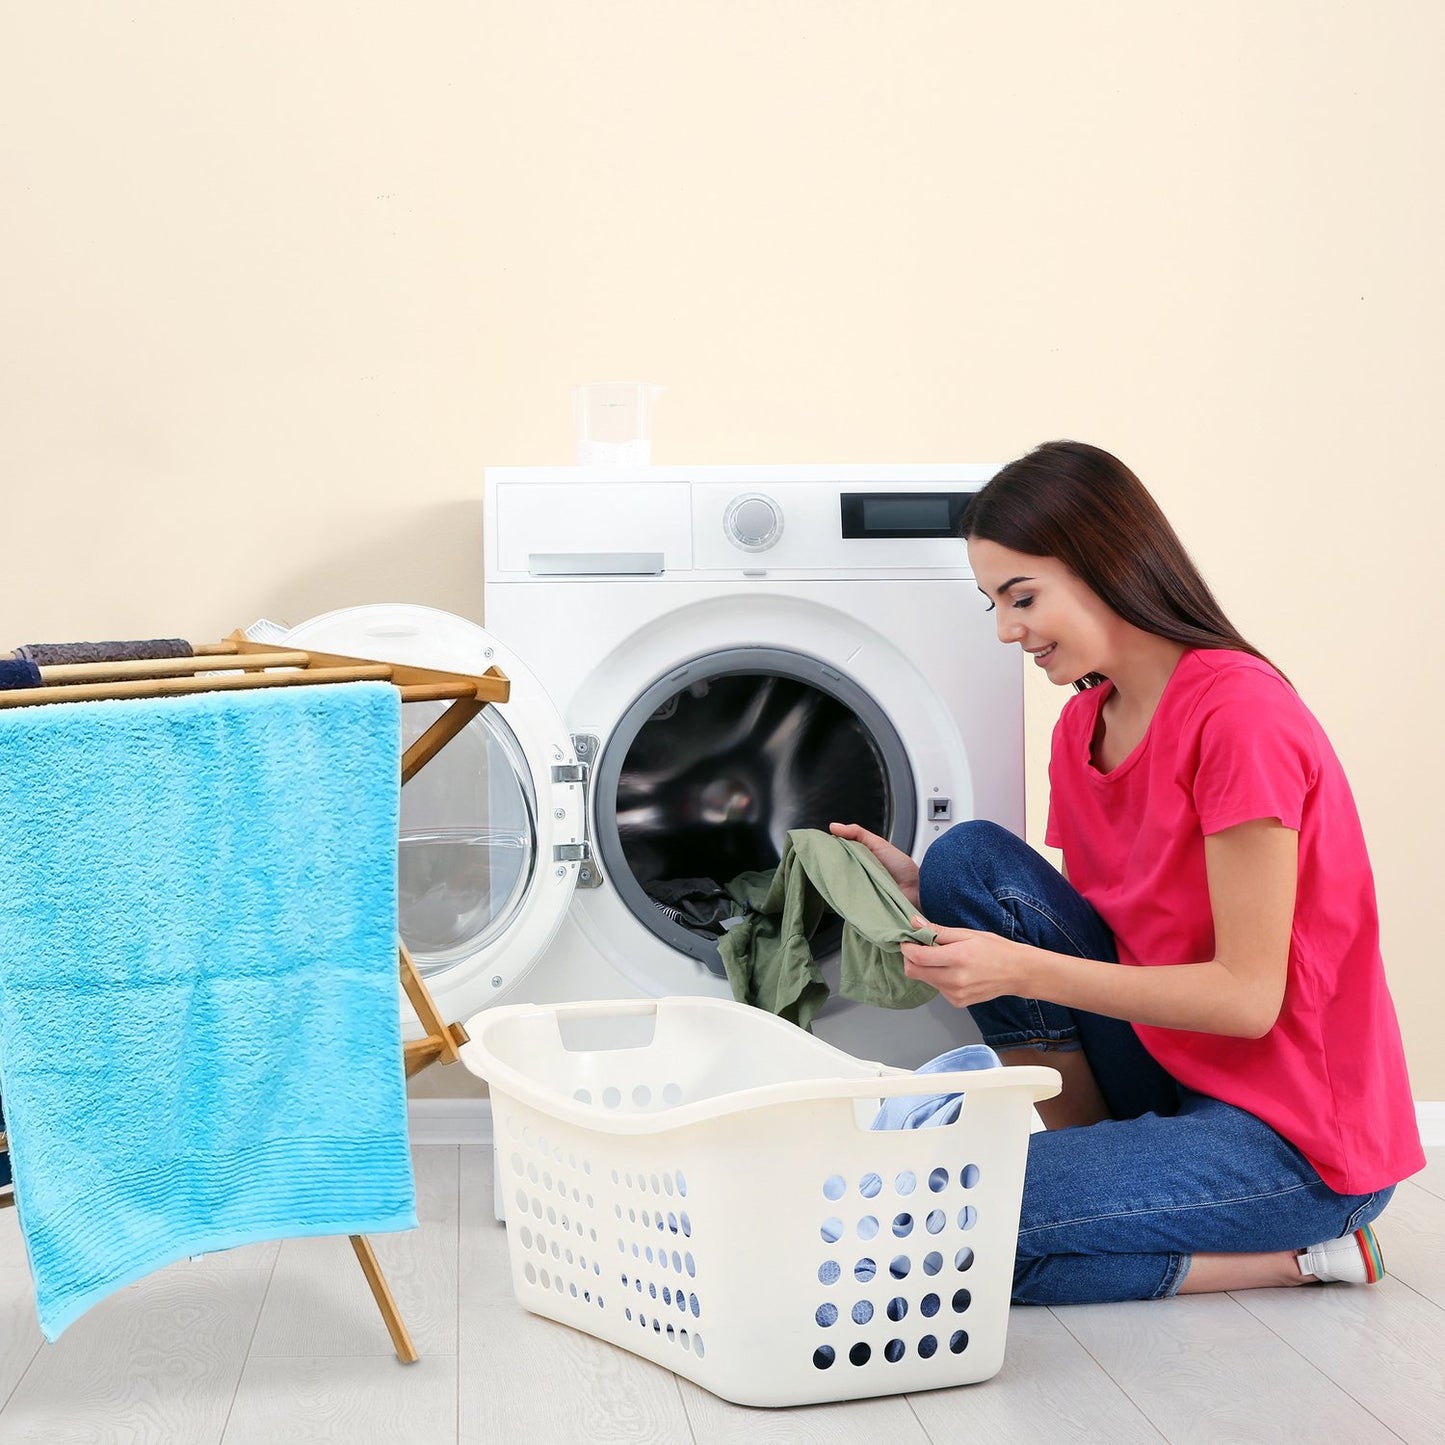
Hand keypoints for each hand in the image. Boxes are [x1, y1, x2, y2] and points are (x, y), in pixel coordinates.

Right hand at [828, 821, 919, 907]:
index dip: (828, 851)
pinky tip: (843, 893)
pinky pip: (848, 900)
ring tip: (835, 879)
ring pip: (841, 885)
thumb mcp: (878, 843)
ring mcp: (859, 888)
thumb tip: (834, 826)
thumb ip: (857, 832)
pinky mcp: (861, 903)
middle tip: (825, 865)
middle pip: (837, 870)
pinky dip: (845, 897)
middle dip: (831, 868)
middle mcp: (857, 873)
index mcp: (860, 857)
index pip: (838, 853)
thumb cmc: (902, 867)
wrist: (917, 890)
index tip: (819, 850)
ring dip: (839, 883)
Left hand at [898, 916, 1027, 1009]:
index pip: (917, 957)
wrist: (1018, 973)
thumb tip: (915, 923)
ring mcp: (955, 994)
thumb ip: (938, 931)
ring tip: (943, 958)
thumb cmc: (995, 949)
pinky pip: (937, 989)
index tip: (908, 940)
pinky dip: (938, 978)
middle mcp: (954, 980)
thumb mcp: (967, 934)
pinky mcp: (958, 1002)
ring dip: (926, 968)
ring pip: (925, 980)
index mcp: (957, 958)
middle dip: (911, 959)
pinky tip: (954, 971)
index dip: (907, 947)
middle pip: (914, 972)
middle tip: (921, 948)